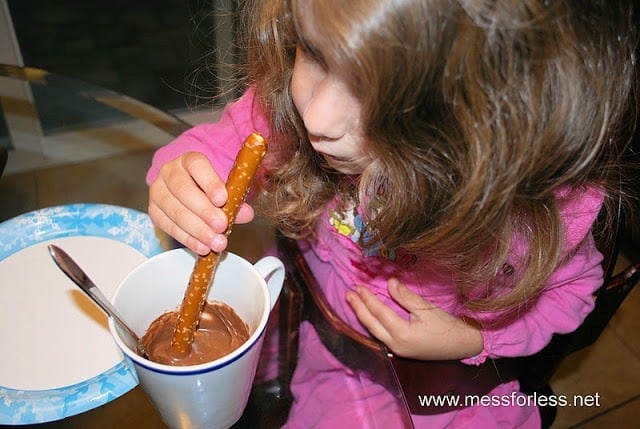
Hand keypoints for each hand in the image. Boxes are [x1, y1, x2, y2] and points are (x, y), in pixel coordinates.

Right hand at [148, 152, 254, 254]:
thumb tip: (246, 214)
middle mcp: (169, 172)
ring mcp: (158, 191)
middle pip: (183, 190)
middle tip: (221, 226)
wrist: (186, 188)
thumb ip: (235, 199)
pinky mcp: (154, 211)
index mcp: (189, 160)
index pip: (197, 166)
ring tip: (216, 242)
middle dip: (204, 211)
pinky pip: (169, 227)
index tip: (222, 199)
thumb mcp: (224, 188)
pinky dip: (188, 239)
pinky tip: (202, 247)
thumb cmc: (208, 187)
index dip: (210, 182)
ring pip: (175, 211)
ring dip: (197, 230)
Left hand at [346, 278, 482, 359]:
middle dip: (359, 309)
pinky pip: (381, 335)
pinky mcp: (401, 350)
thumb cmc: (447, 327)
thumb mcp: (427, 309)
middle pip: (371, 325)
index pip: (379, 313)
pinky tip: (368, 316)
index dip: (368, 299)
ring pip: (374, 332)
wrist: (463, 346)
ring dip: (363, 316)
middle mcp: (396, 345)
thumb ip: (406, 297)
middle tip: (348, 294)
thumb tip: (389, 282)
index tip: (359, 287)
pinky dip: (372, 324)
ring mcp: (397, 350)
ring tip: (354, 303)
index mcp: (402, 334)